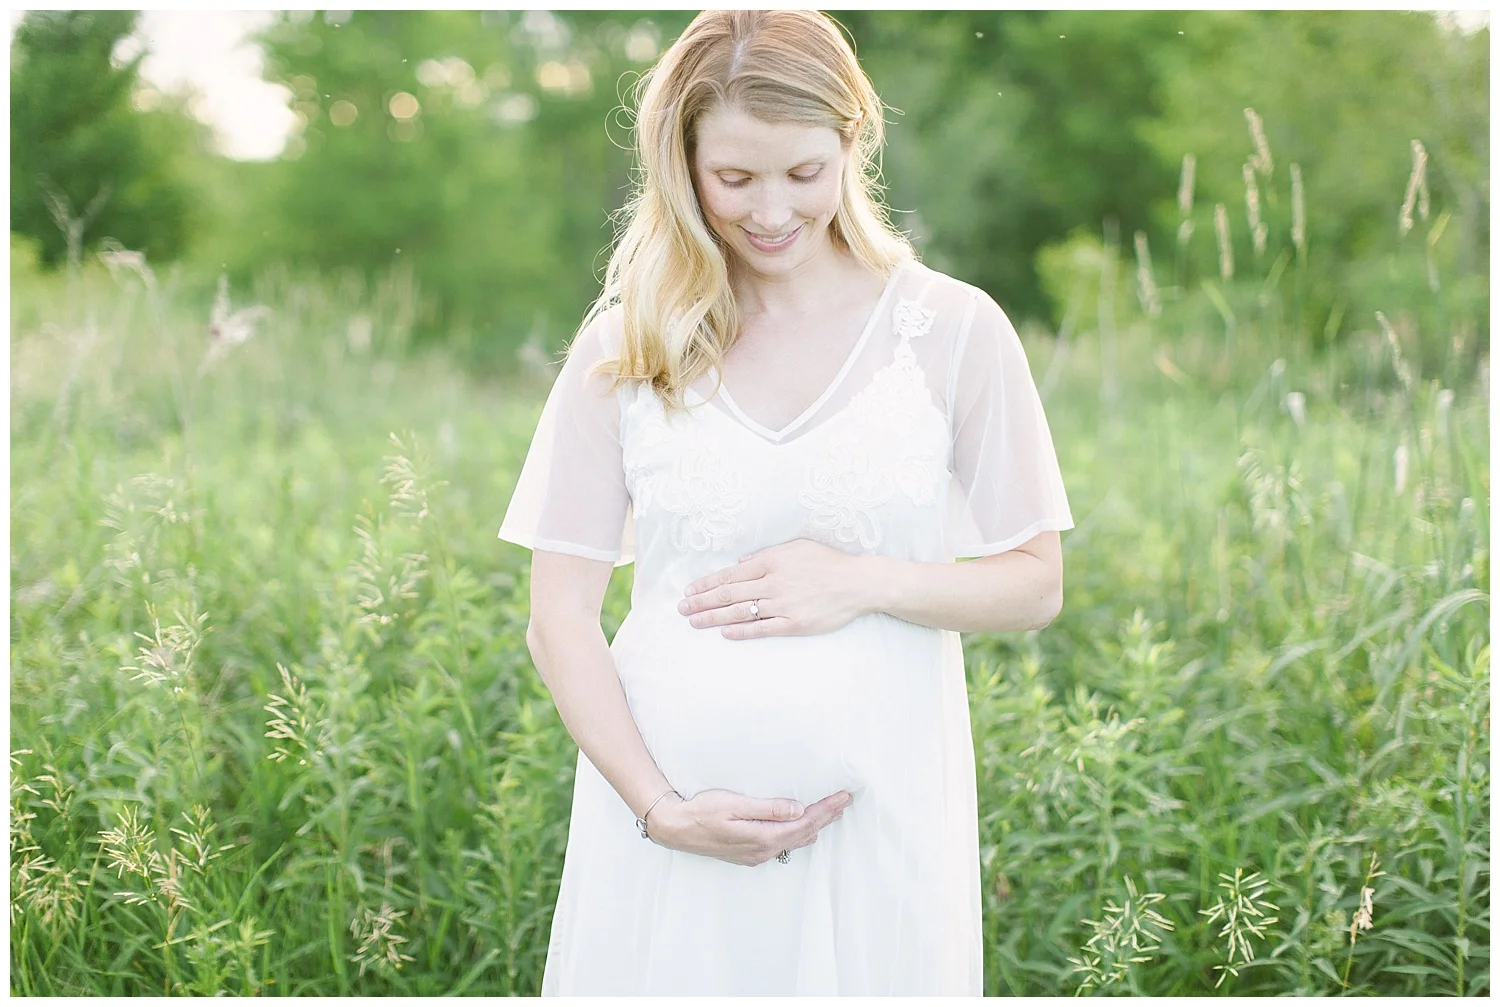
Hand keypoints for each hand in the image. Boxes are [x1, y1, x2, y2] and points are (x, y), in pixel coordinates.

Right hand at [645, 788, 853, 865]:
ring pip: (795, 841)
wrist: (676, 828)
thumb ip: (768, 808)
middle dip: (827, 817)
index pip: (805, 822)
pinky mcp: (748, 853)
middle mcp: (764, 850)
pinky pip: (783, 845)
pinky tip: (802, 828)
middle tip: (845, 802)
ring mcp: (756, 854)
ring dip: (815, 826)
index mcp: (763, 837)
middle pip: (804, 833)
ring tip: (831, 813)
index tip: (844, 797)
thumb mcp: (734, 804)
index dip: (827, 809)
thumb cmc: (702, 811)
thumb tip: (797, 809)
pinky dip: (798, 834)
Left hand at [677, 538, 871, 638]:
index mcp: (772, 561)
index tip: (689, 589)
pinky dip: (742, 631)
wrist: (859, 583)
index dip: (707, 583)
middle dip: (702, 601)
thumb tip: (742, 561)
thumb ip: (767, 554)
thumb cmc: (828, 562)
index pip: (730, 573)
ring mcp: (783, 604)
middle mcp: (773, 582)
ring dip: (714, 617)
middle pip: (729, 593)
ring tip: (694, 622)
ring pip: (740, 611)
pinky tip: (724, 633)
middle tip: (682, 608)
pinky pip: (762, 628)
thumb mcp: (797, 547)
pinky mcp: (795, 623)